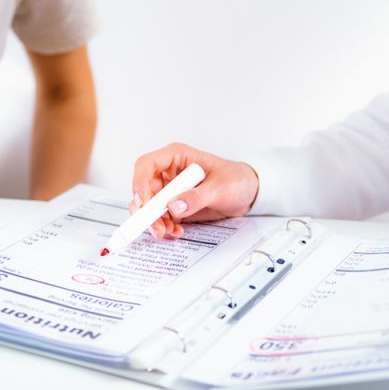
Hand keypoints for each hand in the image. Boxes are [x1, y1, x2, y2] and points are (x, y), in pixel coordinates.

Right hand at [130, 143, 258, 238]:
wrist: (249, 194)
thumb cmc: (237, 180)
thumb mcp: (220, 188)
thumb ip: (197, 197)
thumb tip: (173, 206)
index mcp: (176, 157)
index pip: (147, 165)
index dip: (139, 182)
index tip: (144, 203)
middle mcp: (168, 173)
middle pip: (144, 190)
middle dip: (146, 210)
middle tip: (155, 226)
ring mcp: (170, 190)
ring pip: (149, 206)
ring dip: (154, 221)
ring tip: (168, 231)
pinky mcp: (174, 205)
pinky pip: (160, 217)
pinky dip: (164, 226)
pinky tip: (176, 231)